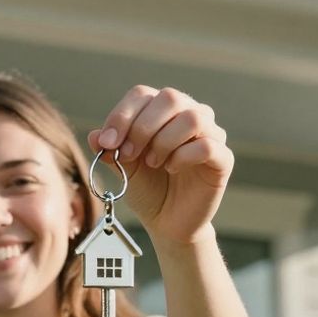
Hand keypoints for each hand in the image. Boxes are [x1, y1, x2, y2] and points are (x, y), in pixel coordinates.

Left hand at [86, 86, 231, 244]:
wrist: (167, 222)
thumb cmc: (147, 187)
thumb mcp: (123, 167)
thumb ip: (110, 150)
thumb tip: (95, 136)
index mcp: (162, 110)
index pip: (142, 94)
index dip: (122, 115)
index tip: (107, 143)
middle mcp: (189, 114)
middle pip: (170, 98)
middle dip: (143, 127)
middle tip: (129, 154)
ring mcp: (210, 134)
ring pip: (192, 118)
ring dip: (164, 141)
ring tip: (153, 163)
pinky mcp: (223, 159)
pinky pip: (208, 146)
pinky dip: (183, 156)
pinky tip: (171, 169)